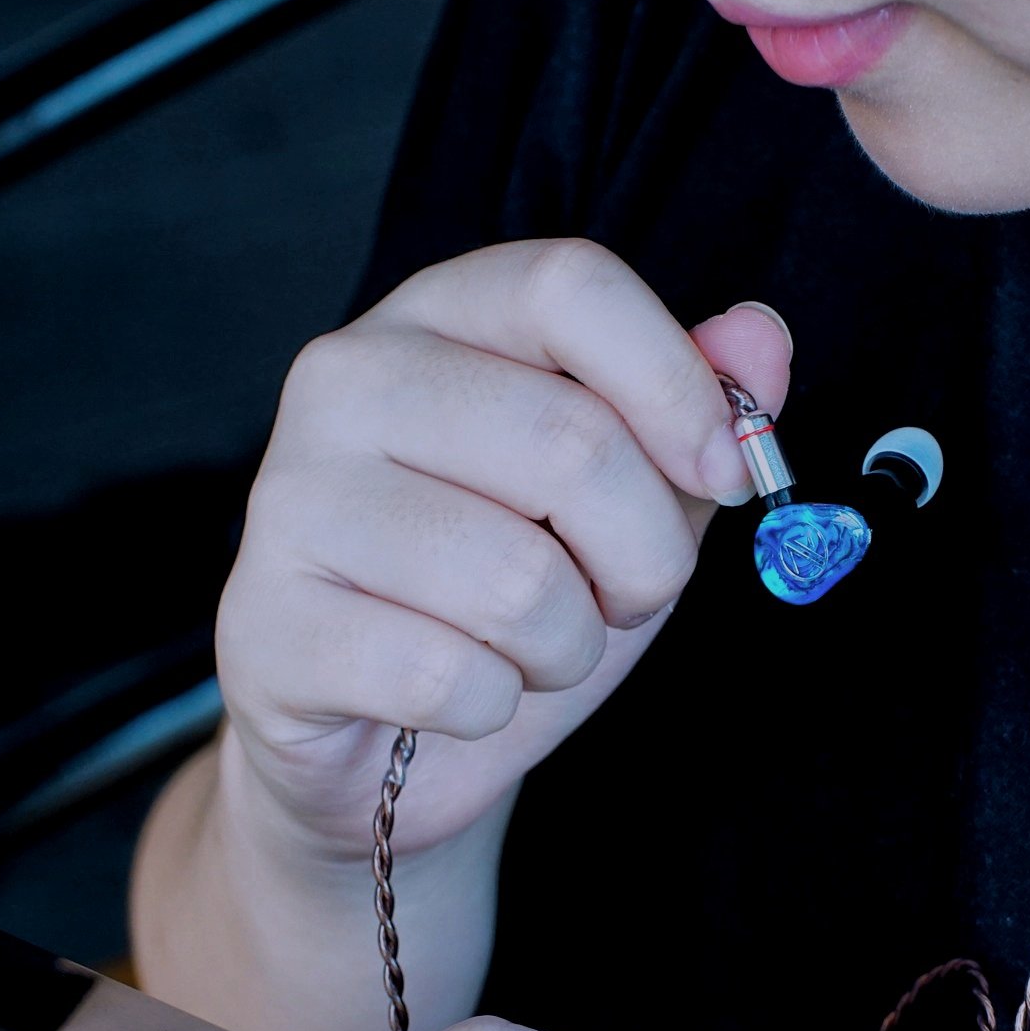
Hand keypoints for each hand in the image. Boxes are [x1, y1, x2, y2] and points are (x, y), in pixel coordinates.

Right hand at [218, 238, 791, 862]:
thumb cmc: (509, 598)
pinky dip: (494, 707)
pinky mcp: (269, 623)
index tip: (725, 471)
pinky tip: (458, 695)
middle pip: (569, 442)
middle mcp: (347, 379)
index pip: (570, 284)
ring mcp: (292, 497)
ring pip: (517, 579)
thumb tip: (760, 338)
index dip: (676, 381)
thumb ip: (694, 414)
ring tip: (529, 647)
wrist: (383, 745)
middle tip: (617, 597)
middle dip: (641, 559)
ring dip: (567, 647)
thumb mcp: (626, 498)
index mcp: (438, 316)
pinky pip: (450, 677)